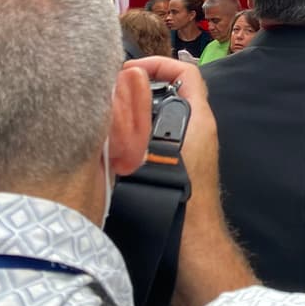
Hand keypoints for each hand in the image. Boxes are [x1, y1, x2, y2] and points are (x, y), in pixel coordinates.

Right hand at [122, 57, 256, 305]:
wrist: (190, 242)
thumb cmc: (178, 195)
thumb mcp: (158, 150)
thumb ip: (144, 118)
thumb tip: (124, 88)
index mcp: (199, 118)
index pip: (186, 72)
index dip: (159, 63)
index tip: (129, 69)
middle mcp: (197, 129)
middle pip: (170, 91)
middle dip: (141, 86)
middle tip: (110, 90)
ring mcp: (188, 149)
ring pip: (160, 116)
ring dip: (136, 111)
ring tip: (106, 112)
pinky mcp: (176, 166)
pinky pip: (156, 138)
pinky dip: (136, 134)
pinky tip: (112, 142)